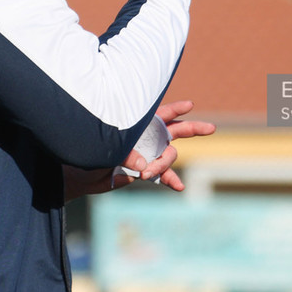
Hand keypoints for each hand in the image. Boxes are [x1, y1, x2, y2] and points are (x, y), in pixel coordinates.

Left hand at [63, 100, 214, 199]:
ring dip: (163, 164)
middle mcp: (144, 135)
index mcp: (136, 123)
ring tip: (147, 172)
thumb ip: (125, 155)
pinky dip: (169, 179)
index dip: (175, 108)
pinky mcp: (144, 169)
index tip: (189, 105)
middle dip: (193, 129)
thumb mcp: (105, 148)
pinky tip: (178, 187)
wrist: (80, 174)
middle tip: (211, 129)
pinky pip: (161, 174)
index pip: (159, 112)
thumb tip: (144, 167)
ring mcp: (147, 152)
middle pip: (173, 130)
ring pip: (167, 155)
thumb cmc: (89, 151)